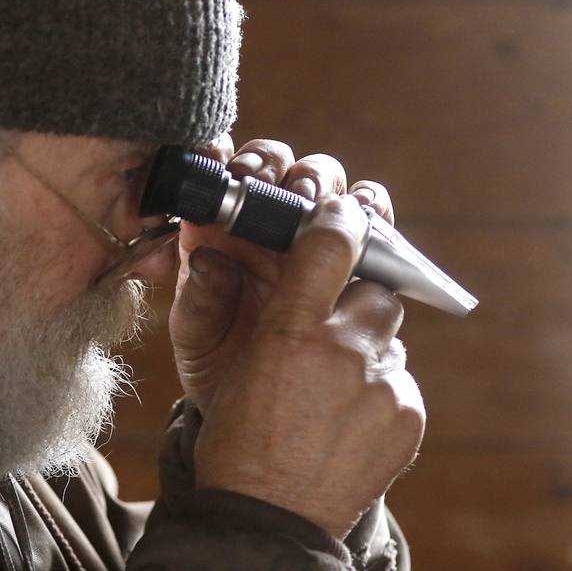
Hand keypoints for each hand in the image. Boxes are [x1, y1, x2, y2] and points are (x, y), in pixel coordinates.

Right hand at [168, 137, 424, 536]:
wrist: (266, 516)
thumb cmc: (237, 437)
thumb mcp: (228, 366)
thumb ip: (250, 307)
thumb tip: (234, 259)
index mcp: (288, 332)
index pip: (331, 243)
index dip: (341, 219)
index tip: (344, 213)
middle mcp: (343, 352)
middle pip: (377, 289)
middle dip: (359, 298)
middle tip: (335, 326)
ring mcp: (383, 386)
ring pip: (389, 336)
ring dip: (368, 347)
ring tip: (337, 382)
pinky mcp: (409, 416)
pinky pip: (401, 380)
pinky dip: (380, 388)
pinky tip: (349, 415)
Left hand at [170, 136, 394, 412]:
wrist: (260, 411)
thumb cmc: (218, 362)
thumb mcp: (197, 335)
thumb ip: (200, 298)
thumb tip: (209, 260)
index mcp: (228, 229)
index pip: (240, 173)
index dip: (241, 160)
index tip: (235, 170)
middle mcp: (274, 227)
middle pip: (294, 173)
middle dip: (291, 173)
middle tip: (285, 191)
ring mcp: (317, 243)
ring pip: (337, 192)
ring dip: (335, 191)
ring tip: (325, 208)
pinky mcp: (355, 265)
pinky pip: (373, 231)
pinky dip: (374, 222)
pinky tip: (368, 230)